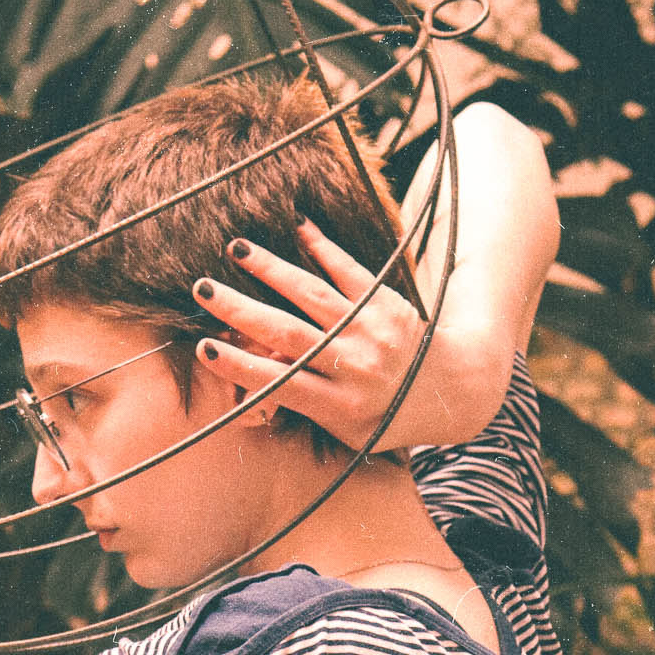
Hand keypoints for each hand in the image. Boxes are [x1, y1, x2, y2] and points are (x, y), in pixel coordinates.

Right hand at [192, 220, 509, 451]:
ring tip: (236, 249)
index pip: (280, 384)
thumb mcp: (342, 428)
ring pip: (314, 296)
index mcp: (339, 407)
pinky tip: (296, 226)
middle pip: (289, 335)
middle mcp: (355, 368)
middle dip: (241, 311)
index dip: (240, 366)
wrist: (453, 391)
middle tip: (201, 289)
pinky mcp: (388, 303)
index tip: (203, 349)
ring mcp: (372, 332)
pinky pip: (351, 271)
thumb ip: (301, 403)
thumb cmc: (381, 415)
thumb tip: (245, 376)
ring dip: (272, 269)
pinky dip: (322, 248)